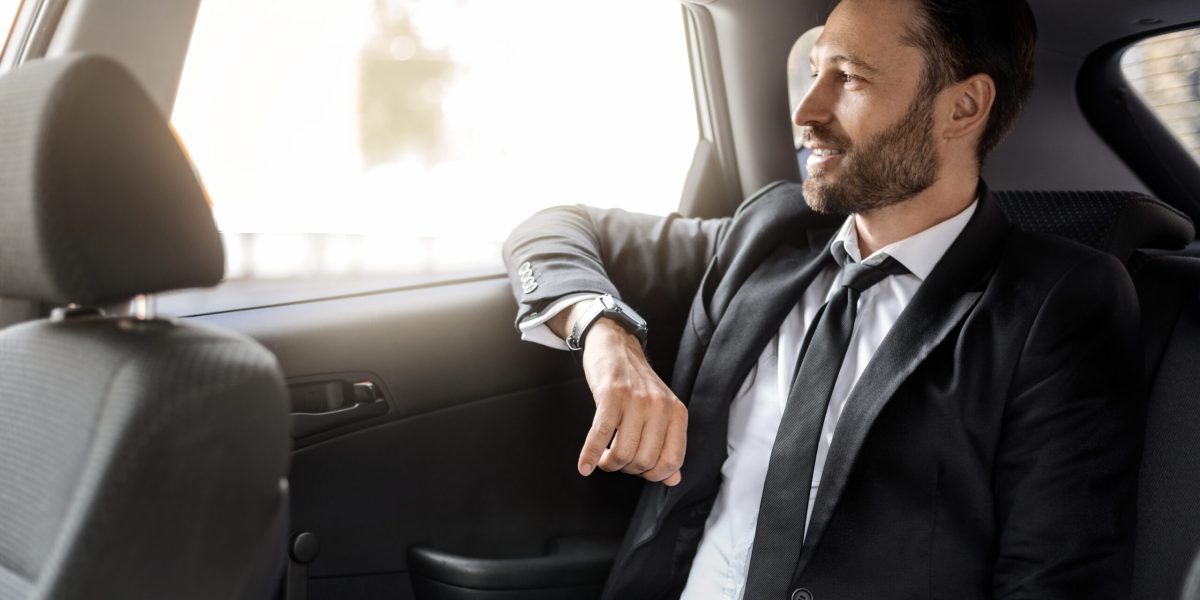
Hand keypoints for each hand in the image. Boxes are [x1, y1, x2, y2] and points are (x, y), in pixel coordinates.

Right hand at [564, 316, 687, 485]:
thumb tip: (673, 480)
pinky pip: (600, 435)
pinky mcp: (611, 395)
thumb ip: (669, 445)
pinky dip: (590, 455)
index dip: (654, 474)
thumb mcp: (661, 412)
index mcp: (676, 412)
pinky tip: (584, 467)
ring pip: (624, 453)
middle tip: (617, 460)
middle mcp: (660, 406)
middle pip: (645, 461)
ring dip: (609, 464)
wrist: (616, 346)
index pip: (673, 460)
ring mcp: (636, 400)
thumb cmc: (637, 385)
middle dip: (627, 469)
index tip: (639, 470)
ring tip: (604, 458)